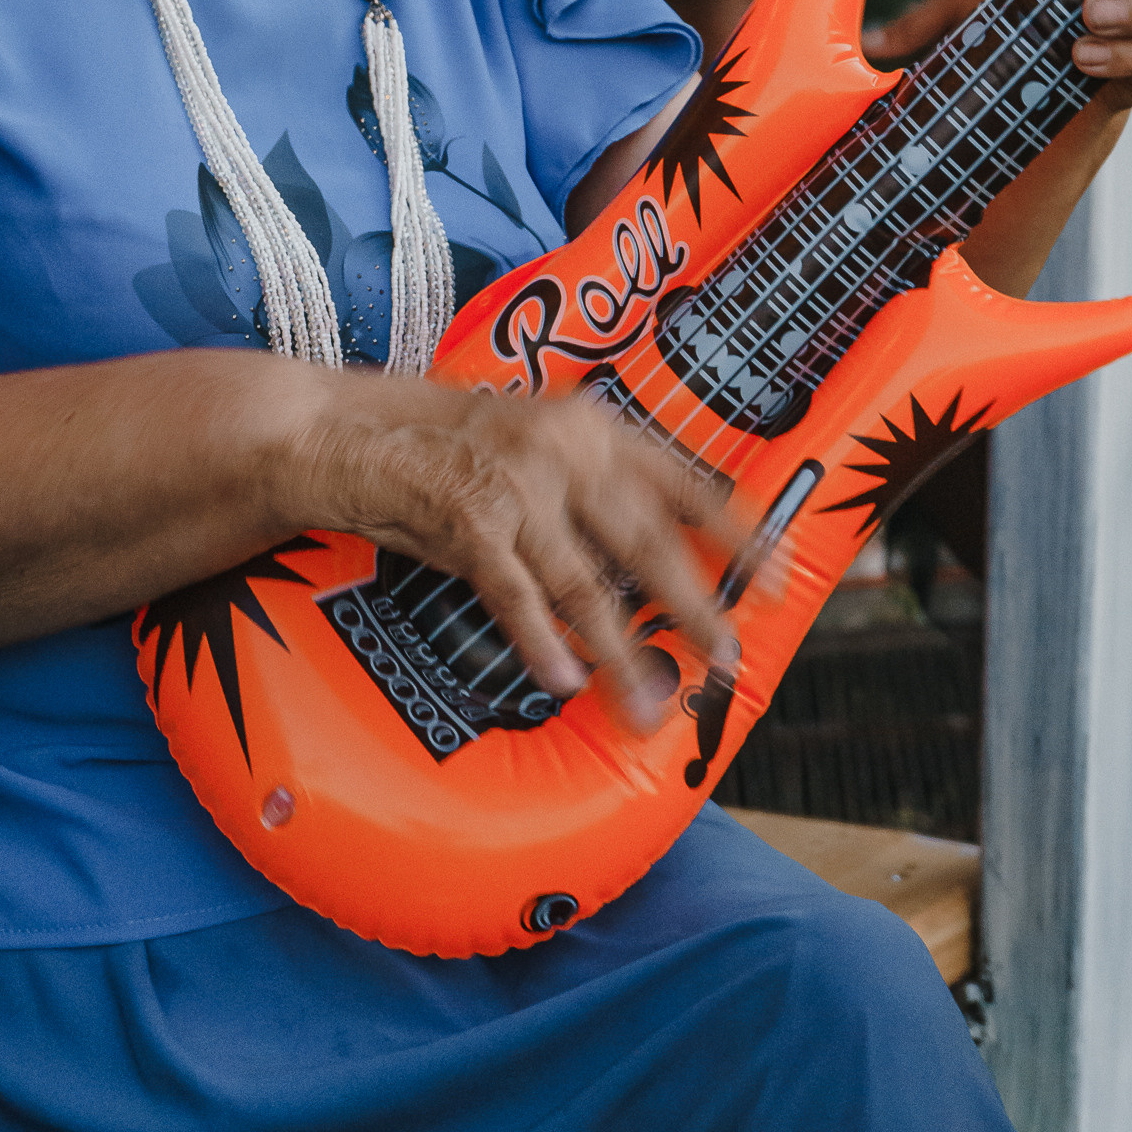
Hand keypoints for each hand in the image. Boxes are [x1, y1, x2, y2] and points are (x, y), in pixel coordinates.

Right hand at [295, 377, 763, 733]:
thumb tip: (654, 559)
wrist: (351, 429)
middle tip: (727, 658)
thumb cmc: (449, 445)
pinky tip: (564, 679)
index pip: (684, 480)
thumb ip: (593, 487)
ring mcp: (518, 484)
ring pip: (588, 584)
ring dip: (621, 653)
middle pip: (649, 540)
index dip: (738, 529)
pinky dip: (542, 642)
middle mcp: (567, 448)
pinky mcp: (469, 520)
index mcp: (593, 427)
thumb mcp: (535, 442)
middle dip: (694, 607)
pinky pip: (517, 596)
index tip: (780, 573)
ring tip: (648, 704)